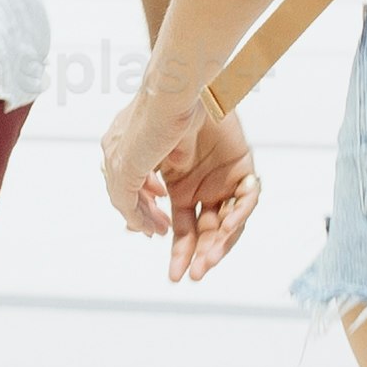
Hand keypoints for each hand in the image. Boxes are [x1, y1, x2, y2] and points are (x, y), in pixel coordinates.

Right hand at [98, 83, 261, 280]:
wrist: (174, 91)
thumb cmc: (145, 124)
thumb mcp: (121, 171)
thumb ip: (128, 204)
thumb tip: (140, 230)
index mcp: (165, 182)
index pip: (174, 224)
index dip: (174, 249)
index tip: (172, 269)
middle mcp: (192, 180)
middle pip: (200, 228)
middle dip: (195, 255)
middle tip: (191, 276)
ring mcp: (217, 173)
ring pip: (223, 220)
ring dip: (217, 245)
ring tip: (207, 262)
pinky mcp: (240, 165)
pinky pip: (245, 200)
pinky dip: (238, 217)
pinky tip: (225, 227)